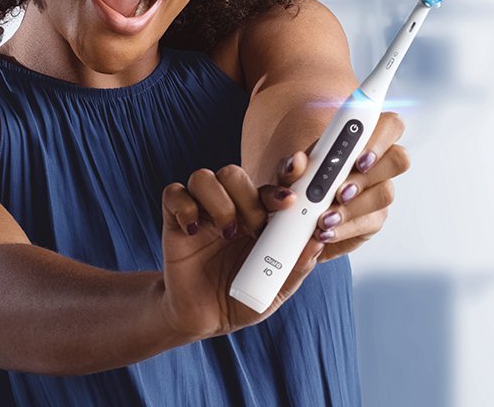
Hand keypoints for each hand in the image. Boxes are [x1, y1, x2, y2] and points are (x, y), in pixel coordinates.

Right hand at [158, 159, 325, 340]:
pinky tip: (193, 231)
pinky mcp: (175, 221)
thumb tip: (319, 238)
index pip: (269, 183)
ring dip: (219, 203)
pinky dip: (185, 207)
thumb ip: (298, 263)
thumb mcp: (277, 288)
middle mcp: (230, 207)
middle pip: (233, 173)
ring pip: (203, 177)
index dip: (280, 181)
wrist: (204, 320)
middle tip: (255, 228)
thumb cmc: (243, 300)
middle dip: (248, 197)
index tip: (290, 200)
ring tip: (227, 233)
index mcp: (259, 216)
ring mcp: (201, 212)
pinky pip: (173, 193)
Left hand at [302, 111, 409, 262]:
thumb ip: (290, 166)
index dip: (380, 138)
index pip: (388, 125)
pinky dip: (345, 229)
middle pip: (398, 158)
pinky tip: (326, 232)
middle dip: (368, 176)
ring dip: (353, 208)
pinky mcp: (374, 219)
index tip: (359, 157)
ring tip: (325, 218)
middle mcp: (376, 163)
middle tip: (341, 192)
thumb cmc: (298, 184)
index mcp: (359, 140)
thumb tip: (296, 163)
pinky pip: (370, 223)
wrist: (296, 218)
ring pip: (385, 194)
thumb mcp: (287, 174)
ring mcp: (378, 191)